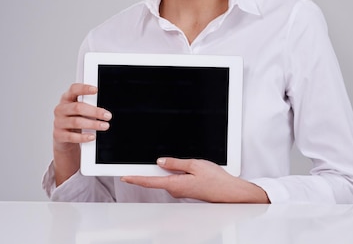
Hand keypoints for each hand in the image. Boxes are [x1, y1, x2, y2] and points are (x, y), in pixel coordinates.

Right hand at [52, 83, 111, 184]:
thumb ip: (92, 106)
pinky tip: (92, 138)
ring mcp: (58, 123)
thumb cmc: (79, 123)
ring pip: (75, 121)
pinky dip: (83, 136)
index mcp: (68, 99)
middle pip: (77, 107)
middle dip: (94, 111)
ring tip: (104, 127)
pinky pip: (71, 136)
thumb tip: (110, 105)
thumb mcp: (85, 113)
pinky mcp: (59, 136)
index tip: (96, 89)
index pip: (73, 89)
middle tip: (108, 116)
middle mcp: (61, 109)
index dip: (84, 88)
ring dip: (92, 124)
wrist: (65, 141)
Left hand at [121, 158, 269, 203]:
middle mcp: (175, 190)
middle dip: (153, 170)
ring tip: (176, 163)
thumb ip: (175, 163)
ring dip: (166, 170)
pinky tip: (182, 168)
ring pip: (166, 178)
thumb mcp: (194, 164)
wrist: (228, 191)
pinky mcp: (185, 190)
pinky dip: (173, 173)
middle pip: (157, 178)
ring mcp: (180, 191)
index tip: (124, 176)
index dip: (135, 178)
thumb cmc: (215, 179)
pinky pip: (174, 180)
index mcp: (175, 184)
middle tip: (149, 162)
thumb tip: (160, 161)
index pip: (150, 181)